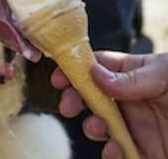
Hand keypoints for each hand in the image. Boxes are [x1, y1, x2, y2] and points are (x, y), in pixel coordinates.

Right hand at [52, 51, 167, 158]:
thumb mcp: (167, 74)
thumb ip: (134, 76)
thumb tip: (96, 75)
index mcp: (137, 75)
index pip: (99, 67)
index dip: (76, 70)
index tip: (59, 77)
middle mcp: (133, 101)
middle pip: (92, 98)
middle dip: (75, 100)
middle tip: (69, 105)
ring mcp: (137, 128)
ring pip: (100, 127)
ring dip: (91, 127)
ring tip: (96, 126)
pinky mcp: (144, 152)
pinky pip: (118, 155)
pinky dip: (109, 154)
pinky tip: (115, 148)